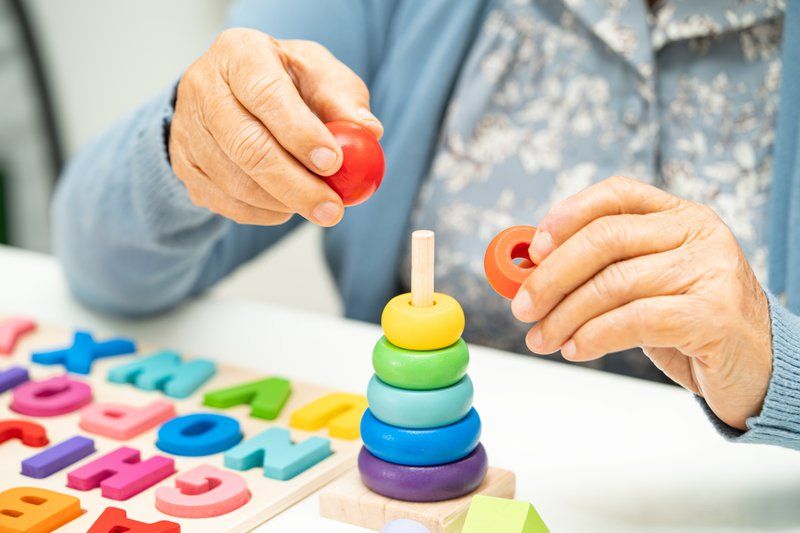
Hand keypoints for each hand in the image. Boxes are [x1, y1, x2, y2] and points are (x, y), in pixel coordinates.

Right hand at [169, 28, 382, 225]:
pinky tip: (287, 205)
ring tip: (318, 205)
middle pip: (248, 147)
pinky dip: (264, 213)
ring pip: (236, 182)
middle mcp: (203, 88)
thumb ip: (343, 100)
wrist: (235, 95)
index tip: (334, 164)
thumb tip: (368, 131)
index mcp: (239, 54)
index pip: (267, 96)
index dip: (300, 134)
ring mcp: (188, 130)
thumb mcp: (318, 74)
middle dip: (296, 185)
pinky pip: (226, 204)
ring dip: (284, 203)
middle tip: (333, 210)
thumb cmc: (286, 81)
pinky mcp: (185, 167)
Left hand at [510, 176, 772, 429]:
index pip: (616, 193)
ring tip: (542, 339)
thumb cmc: (688, 322)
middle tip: (522, 307)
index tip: (533, 249)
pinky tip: (575, 349)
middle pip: (605, 238)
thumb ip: (600, 270)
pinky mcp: (713, 314)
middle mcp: (698, 232)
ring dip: (565, 316)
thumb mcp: (645, 284)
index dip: (567, 214)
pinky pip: (635, 319)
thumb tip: (529, 271)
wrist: (754, 366)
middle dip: (552, 275)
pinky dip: (594, 336)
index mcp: (679, 214)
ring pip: (614, 283)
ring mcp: (710, 271)